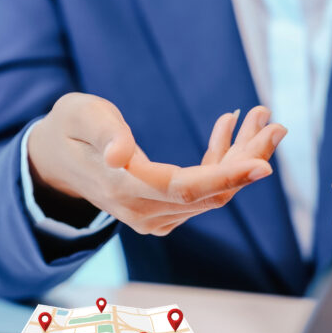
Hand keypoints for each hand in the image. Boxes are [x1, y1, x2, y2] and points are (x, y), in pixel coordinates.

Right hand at [27, 93, 285, 235]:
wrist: (56, 160)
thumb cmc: (70, 129)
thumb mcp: (80, 116)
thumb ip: (103, 133)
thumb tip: (121, 155)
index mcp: (125, 188)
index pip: (187, 189)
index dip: (228, 177)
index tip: (266, 164)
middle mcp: (144, 211)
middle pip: (211, 191)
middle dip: (248, 159)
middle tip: (275, 124)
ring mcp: (156, 216)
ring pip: (213, 191)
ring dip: (241, 156)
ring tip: (259, 117)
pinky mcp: (164, 210)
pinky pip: (203, 189)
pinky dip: (221, 160)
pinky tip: (228, 126)